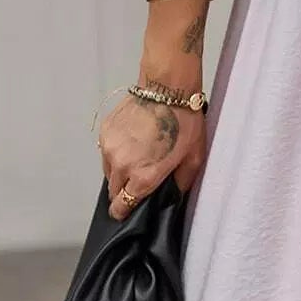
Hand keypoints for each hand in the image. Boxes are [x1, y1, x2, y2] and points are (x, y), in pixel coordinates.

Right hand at [97, 91, 206, 219]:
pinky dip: (116, 152)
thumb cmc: (183, 120)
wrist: (167, 88)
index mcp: (143, 177)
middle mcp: (122, 165)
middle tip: (136, 183)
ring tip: (137, 159)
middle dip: (122, 192)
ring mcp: (110, 148)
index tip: (125, 212)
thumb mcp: (194, 157)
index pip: (122, 206)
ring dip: (119, 172)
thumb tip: (175, 193)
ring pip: (108, 171)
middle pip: (113, 192)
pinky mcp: (106, 132)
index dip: (123, 212)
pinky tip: (132, 143)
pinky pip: (106, 151)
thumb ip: (182, 181)